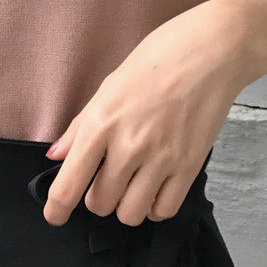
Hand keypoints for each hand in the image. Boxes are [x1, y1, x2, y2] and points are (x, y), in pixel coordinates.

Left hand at [41, 0, 260, 225]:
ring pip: (131, 213)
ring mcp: (161, 158)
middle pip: (100, 204)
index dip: (56, 209)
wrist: (211, 50)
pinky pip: (165, 210)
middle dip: (97, 197)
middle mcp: (128, 146)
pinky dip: (155, 206)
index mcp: (102, 122)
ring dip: (126, 204)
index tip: (55, 216)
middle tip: (105, 179)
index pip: (69, 185)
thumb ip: (81, 124)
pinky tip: (155, 187)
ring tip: (131, 184)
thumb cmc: (157, 57)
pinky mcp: (190, 165)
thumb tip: (56, 155)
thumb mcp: (110, 85)